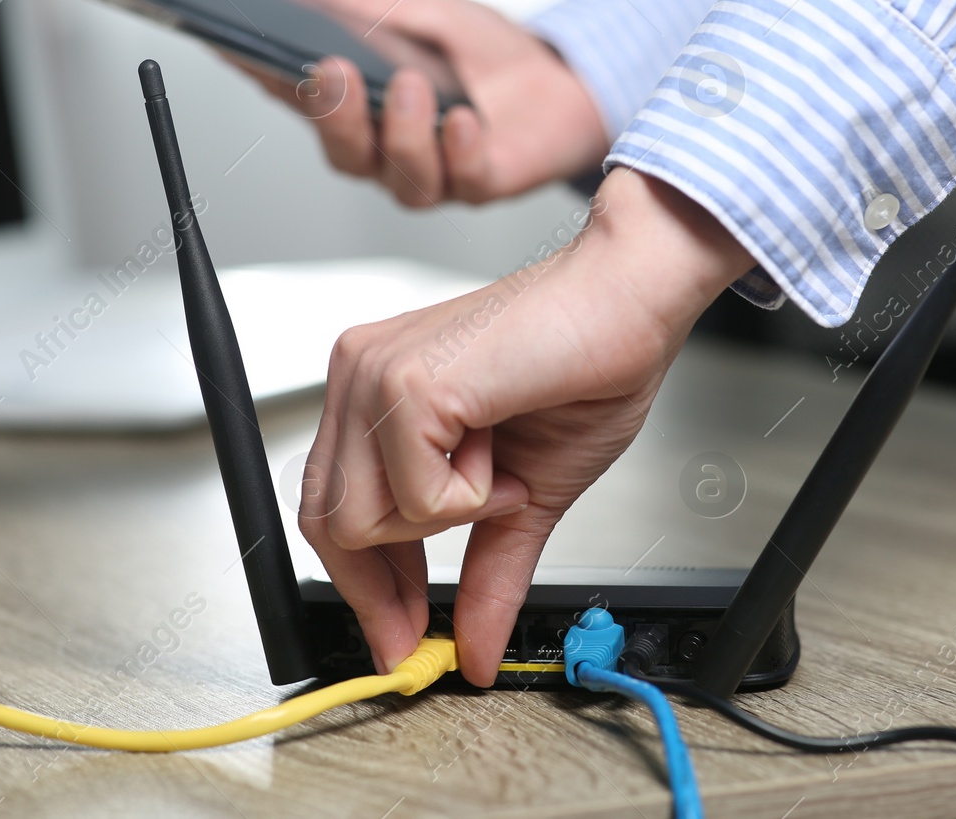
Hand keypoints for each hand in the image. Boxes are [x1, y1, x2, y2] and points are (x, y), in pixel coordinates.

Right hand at [222, 0, 608, 204]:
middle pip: (341, 152)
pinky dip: (458, 149)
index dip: (263, 78)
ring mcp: (433, 172)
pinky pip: (461, 179)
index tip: (240, 47)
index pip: (295, 99)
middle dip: (333, 115)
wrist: (565, 75)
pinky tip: (463, 119)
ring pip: (397, 174)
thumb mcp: (406, 5)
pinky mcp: (481, 184)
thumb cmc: (484, 49)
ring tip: (410, 85)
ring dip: (401, 131)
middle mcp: (387, 149)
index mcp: (358, 107)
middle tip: (330, 73)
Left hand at [298, 170, 752, 684]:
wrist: (628, 303)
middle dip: (384, 584)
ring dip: (445, 523)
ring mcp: (376, 375)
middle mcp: (360, 374)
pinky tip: (503, 452)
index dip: (360, 586)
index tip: (399, 640)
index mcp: (373, 390)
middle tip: (435, 618)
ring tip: (501, 477)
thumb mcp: (524, 496)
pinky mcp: (408, 385)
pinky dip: (470, 499)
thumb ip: (488, 571)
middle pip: (327, 522)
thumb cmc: (583, 368)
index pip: (328, 507)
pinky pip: (415, 499)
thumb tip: (476, 653)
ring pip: (360, 520)